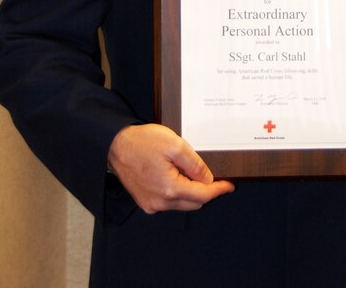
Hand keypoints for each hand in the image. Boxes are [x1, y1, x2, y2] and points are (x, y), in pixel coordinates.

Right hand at [107, 123, 234, 213]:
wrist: (115, 145)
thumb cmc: (143, 142)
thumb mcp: (175, 145)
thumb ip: (194, 164)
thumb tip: (208, 179)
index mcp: (170, 189)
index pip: (202, 195)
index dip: (218, 190)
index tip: (229, 185)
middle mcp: (160, 202)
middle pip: (193, 202)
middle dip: (205, 191)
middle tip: (212, 176)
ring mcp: (151, 204)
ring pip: (181, 203)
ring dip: (190, 191)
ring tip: (189, 171)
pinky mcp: (145, 202)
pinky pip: (169, 202)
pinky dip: (177, 193)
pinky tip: (176, 176)